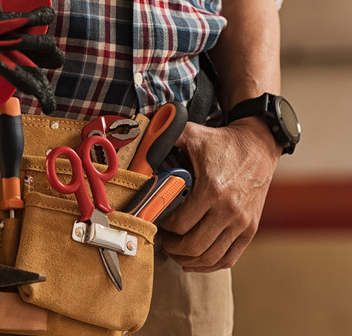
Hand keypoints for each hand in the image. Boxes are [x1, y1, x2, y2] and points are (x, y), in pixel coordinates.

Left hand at [158, 117, 280, 271]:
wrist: (258, 145)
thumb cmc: (222, 142)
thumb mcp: (192, 134)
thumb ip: (165, 137)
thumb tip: (141, 144)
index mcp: (212, 190)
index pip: (180, 224)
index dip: (163, 228)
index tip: (156, 221)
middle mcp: (229, 210)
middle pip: (194, 246)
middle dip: (172, 248)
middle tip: (163, 241)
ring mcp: (242, 223)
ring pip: (210, 257)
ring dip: (188, 259)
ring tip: (176, 252)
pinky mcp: (250, 229)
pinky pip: (228, 258)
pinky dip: (209, 265)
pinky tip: (195, 260)